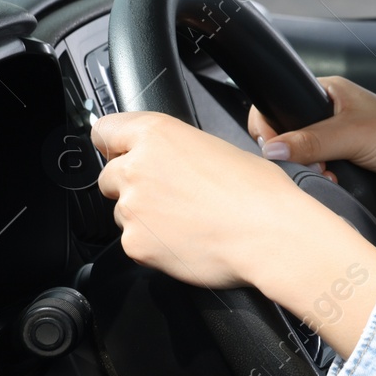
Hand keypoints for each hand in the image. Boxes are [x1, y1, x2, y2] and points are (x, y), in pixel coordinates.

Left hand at [93, 111, 375, 358]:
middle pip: (110, 176)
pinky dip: (155, 245)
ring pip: (124, 212)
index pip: (105, 130)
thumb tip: (171, 163)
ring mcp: (132, 208)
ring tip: (189, 221)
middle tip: (172, 195)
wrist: (270, 235)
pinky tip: (188, 240)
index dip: (114, 144)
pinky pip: (136, 243)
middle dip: (134, 185)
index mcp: (158, 135)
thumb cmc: (260, 192)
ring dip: (147, 216)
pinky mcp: (135, 245)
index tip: (119, 152)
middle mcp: (136, 167)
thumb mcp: (220, 149)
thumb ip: (179, 151)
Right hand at [250, 76, 375, 246]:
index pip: (283, 102)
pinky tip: (335, 182)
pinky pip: (318, 175)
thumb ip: (311, 141)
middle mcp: (332, 115)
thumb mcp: (352, 134)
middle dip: (293, 152)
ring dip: (309, 170)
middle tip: (307, 161)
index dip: (272, 122)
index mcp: (331, 92)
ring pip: (303, 158)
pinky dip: (322, 181)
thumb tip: (272, 147)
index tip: (269, 143)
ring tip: (327, 172)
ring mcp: (338, 142)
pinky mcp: (344, 165)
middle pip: (290, 134)